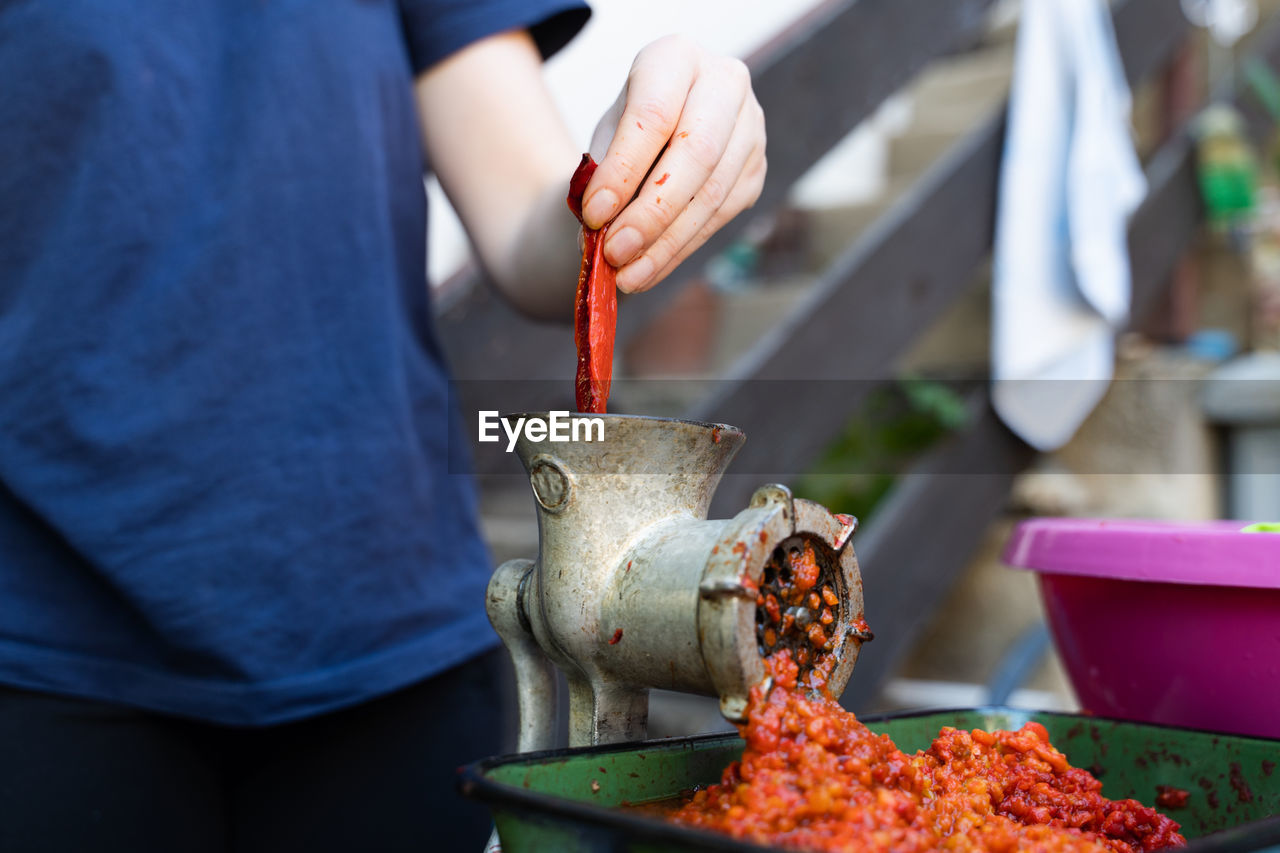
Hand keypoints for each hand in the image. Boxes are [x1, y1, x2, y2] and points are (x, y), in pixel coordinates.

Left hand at [579, 36, 766, 293]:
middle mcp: (725, 82)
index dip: (624, 169)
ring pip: (713, 193)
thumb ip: (601, 176)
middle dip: (652, 212)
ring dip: (666, 242)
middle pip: (696, 153)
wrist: (655, 137)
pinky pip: (722, 217)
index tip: (593, 214)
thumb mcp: (603, 141)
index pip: (655, 114)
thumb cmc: (623, 134)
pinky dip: (680, 249)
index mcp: (676, 57)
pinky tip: (648, 271)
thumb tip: (601, 232)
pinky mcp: (756, 169)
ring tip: (625, 274)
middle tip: (614, 252)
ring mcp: (751, 127)